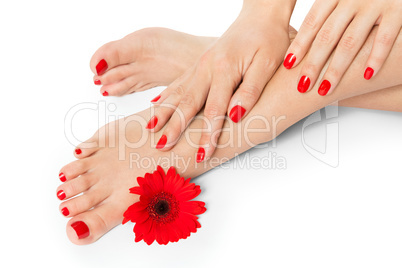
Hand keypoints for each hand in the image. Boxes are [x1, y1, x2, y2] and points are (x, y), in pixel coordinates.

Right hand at [146, 1, 292, 160]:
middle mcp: (207, 67)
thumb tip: (235, 115)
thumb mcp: (267, 64)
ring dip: (164, 112)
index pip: (215, 110)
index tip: (201, 154)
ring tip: (151, 128)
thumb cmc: (268, 39)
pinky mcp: (199, 65)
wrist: (261, 16)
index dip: (208, 134)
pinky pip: (178, 83)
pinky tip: (156, 105)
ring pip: (178, 92)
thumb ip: (250, 90)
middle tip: (161, 145)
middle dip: (173, 126)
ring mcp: (200, 65)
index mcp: (224, 68)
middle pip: (187, 102)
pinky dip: (166, 96)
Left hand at [284, 0, 401, 94]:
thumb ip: (326, 14)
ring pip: (350, 42)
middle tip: (302, 86)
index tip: (288, 64)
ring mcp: (375, 4)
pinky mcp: (397, 11)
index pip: (312, 22)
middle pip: (327, 37)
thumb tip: (302, 40)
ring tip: (325, 89)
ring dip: (336, 69)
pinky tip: (366, 76)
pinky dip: (375, 58)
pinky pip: (384, 38)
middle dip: (312, 64)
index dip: (299, 44)